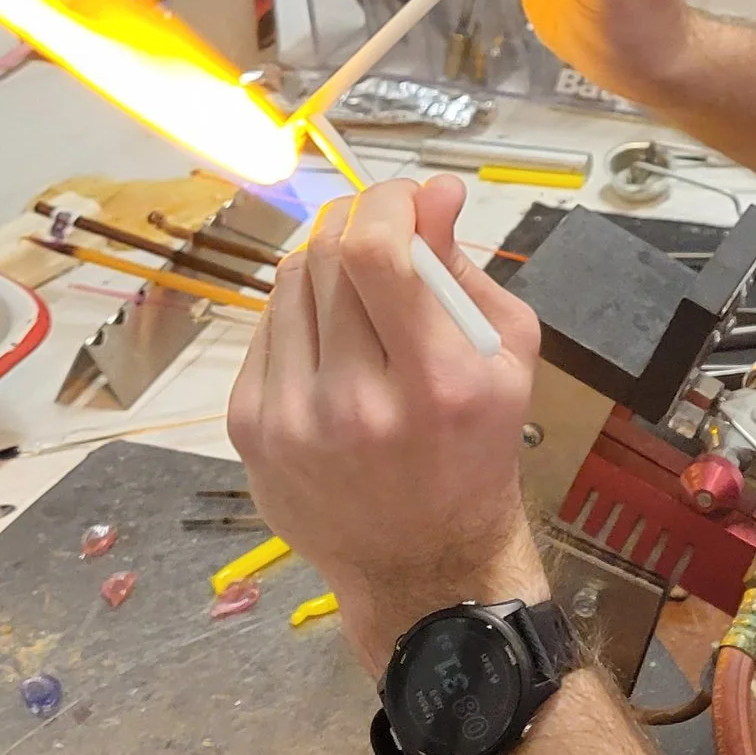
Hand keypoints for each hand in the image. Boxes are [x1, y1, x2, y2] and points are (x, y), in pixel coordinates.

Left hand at [226, 175, 545, 675]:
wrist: (421, 563)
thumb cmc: (475, 452)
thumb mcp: (504, 358)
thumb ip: (464, 267)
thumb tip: (434, 192)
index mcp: (434, 385)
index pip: (377, 254)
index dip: (388, 202)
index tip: (408, 199)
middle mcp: (355, 404)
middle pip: (328, 257)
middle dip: (361, 221)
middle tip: (387, 229)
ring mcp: (292, 420)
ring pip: (290, 283)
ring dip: (328, 263)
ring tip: (360, 291)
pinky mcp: (251, 429)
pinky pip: (266, 328)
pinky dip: (300, 312)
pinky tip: (330, 338)